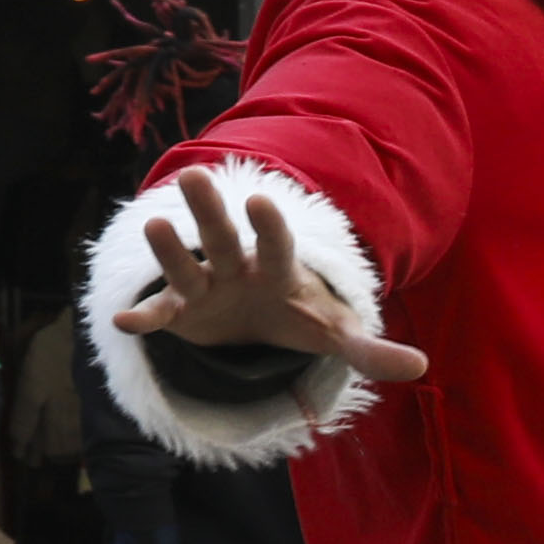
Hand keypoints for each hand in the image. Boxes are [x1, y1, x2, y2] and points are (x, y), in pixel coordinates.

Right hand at [114, 169, 430, 382]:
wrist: (262, 323)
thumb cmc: (301, 317)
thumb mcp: (337, 336)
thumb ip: (370, 350)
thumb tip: (421, 368)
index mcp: (279, 269)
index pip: (278, 245)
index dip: (272, 227)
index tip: (260, 199)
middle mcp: (238, 267)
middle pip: (224, 238)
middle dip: (212, 210)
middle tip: (198, 174)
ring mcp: (206, 287)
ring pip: (186, 265)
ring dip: (171, 249)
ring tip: (154, 223)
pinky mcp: (182, 312)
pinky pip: (162, 313)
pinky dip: (145, 318)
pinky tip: (123, 321)